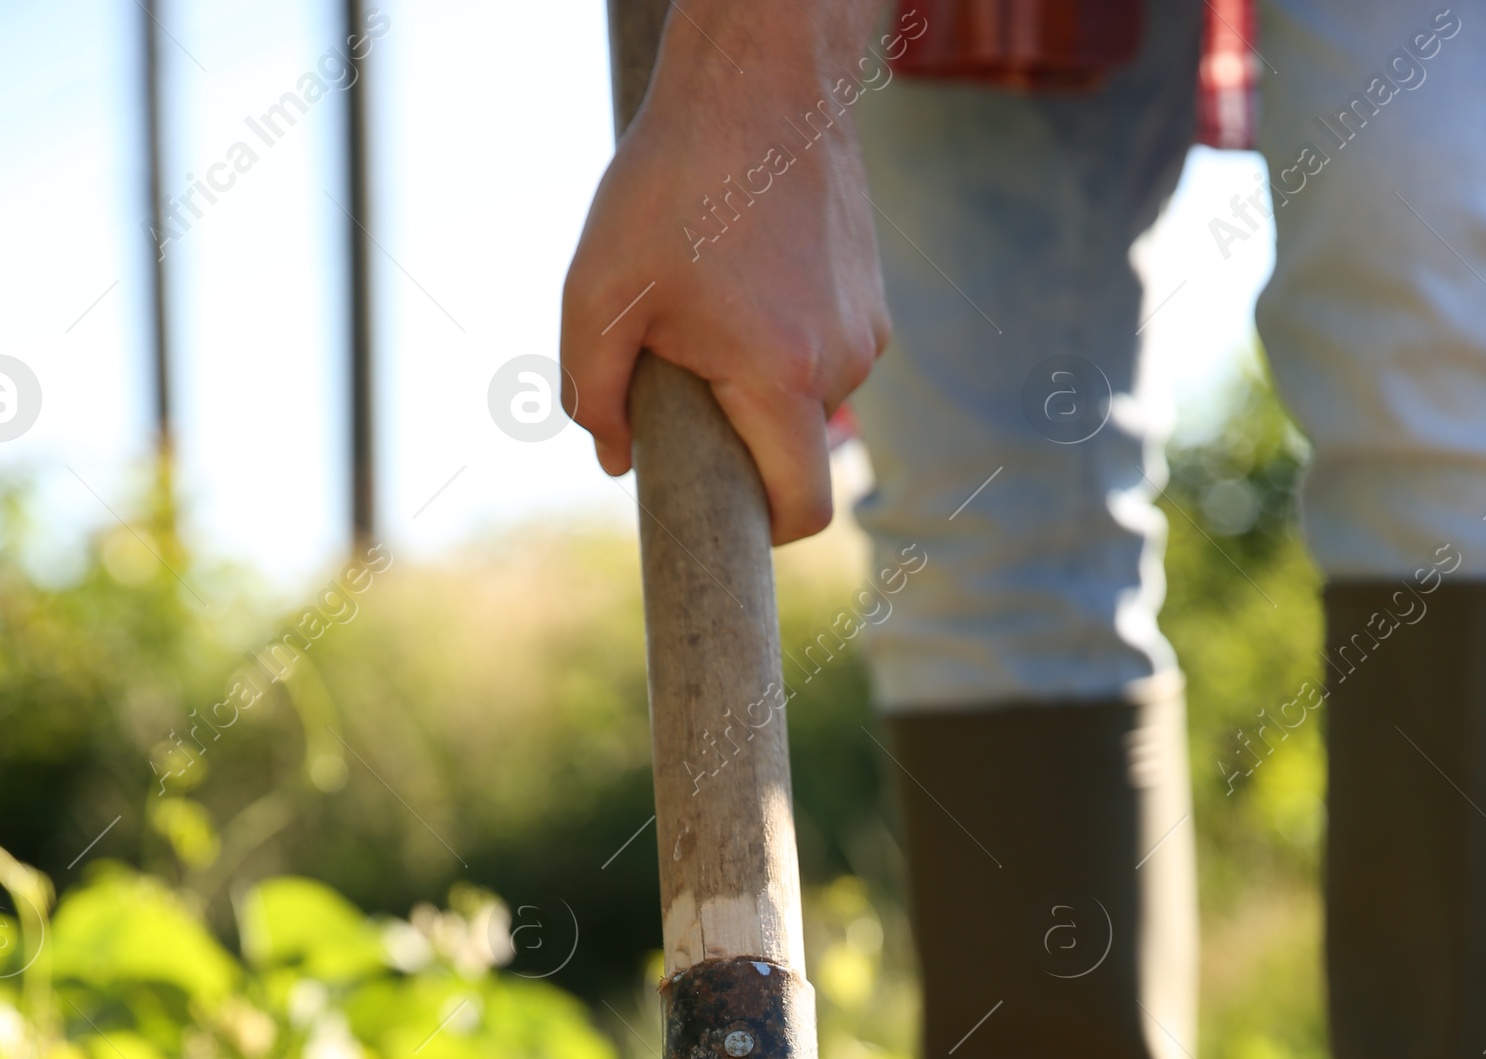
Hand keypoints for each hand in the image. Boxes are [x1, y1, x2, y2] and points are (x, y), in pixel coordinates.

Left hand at [562, 3, 891, 544]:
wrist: (763, 76)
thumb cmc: (672, 182)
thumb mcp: (598, 292)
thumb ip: (592, 394)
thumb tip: (616, 460)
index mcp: (781, 378)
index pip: (803, 511)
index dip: (765, 534)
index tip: (728, 520)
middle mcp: (841, 364)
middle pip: (797, 455)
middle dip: (742, 442)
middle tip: (684, 382)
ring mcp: (867, 331)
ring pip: (808, 402)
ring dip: (759, 385)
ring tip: (711, 309)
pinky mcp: (873, 298)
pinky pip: (823, 354)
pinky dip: (782, 343)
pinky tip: (745, 280)